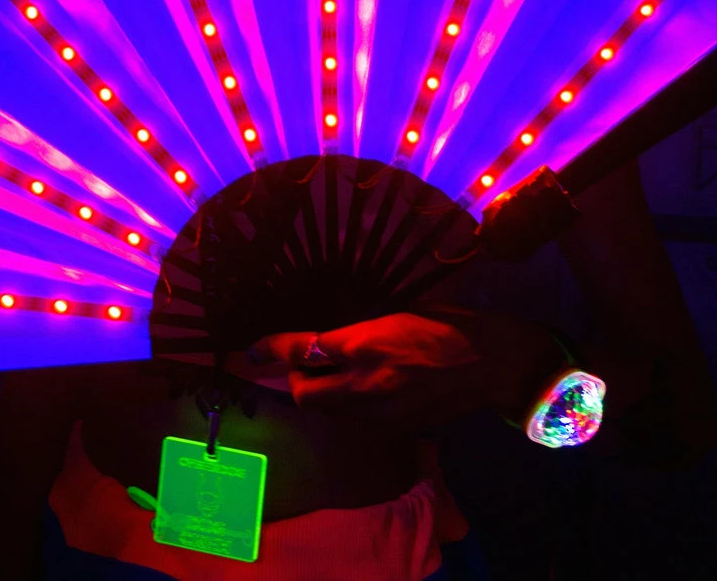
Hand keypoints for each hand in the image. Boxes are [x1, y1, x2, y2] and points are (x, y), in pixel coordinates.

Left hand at [244, 308, 560, 429]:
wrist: (491, 362)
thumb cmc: (445, 323)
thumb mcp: (394, 314)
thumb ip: (354, 333)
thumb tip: (323, 342)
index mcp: (366, 345)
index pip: (304, 350)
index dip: (272, 349)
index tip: (252, 348)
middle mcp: (367, 384)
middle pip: (304, 394)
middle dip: (293, 381)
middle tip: (298, 364)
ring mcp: (381, 413)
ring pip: (327, 412)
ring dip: (319, 395)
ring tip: (329, 375)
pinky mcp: (396, 429)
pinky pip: (355, 420)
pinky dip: (347, 406)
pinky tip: (361, 389)